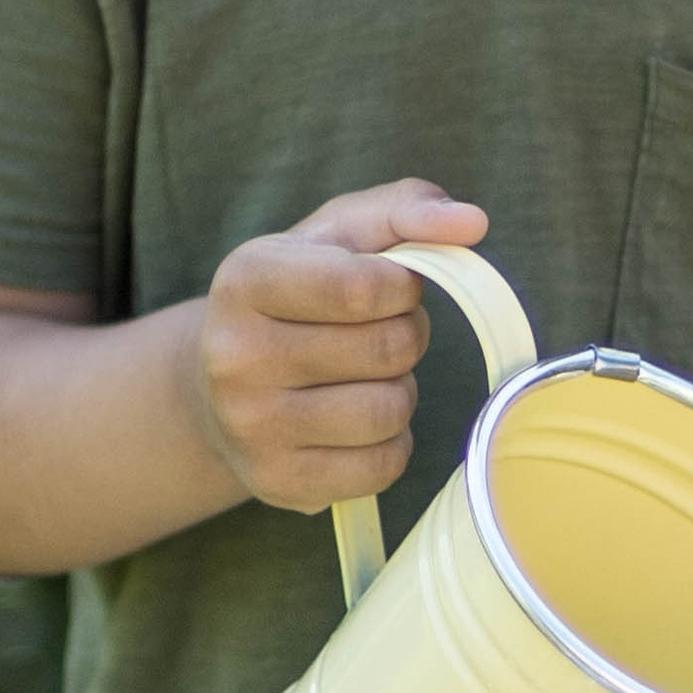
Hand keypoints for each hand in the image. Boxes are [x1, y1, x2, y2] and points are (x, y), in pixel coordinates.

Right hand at [187, 179, 486, 515]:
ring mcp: (251, 427)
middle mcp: (235, 356)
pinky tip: (356, 422)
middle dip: (405, 336)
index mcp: (246, 279)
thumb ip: (408, 210)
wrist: (218, 383)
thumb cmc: (298, 294)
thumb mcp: (340, 234)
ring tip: (364, 377)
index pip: (365, 287)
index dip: (403, 288)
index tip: (392, 287)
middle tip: (379, 333)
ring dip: (399, 390)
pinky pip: (383, 467)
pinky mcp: (277, 482)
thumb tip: (474, 223)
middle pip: (387, 350)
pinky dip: (391, 443)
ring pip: (389, 411)